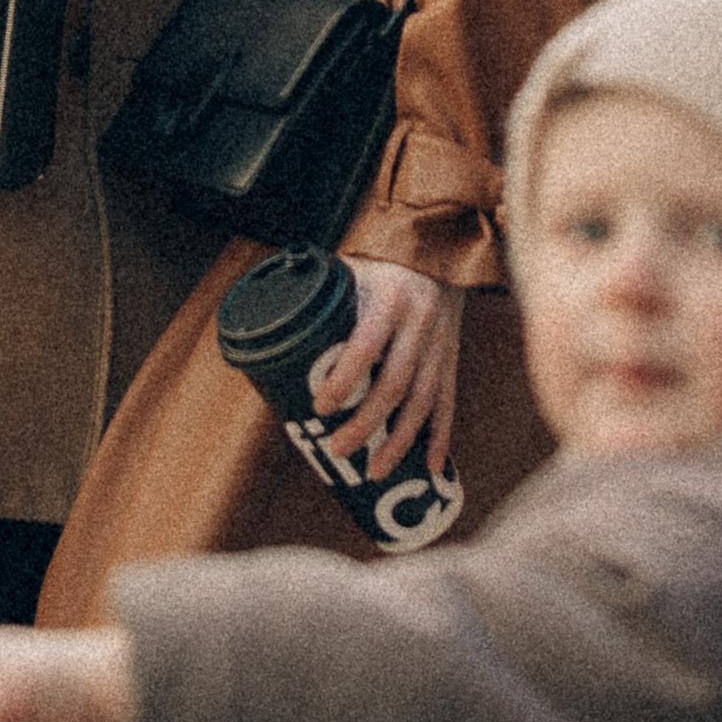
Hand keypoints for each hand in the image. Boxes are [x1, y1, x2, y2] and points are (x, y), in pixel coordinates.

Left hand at [310, 261, 462, 479]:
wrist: (439, 250)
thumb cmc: (380, 266)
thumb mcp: (352, 272)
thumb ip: (321, 300)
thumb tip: (269, 331)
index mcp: (389, 298)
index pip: (366, 345)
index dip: (344, 379)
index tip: (320, 407)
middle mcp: (420, 323)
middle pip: (396, 384)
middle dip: (367, 423)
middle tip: (338, 450)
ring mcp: (441, 344)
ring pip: (423, 401)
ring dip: (400, 441)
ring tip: (375, 470)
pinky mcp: (452, 358)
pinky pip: (447, 402)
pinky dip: (440, 437)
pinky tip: (430, 467)